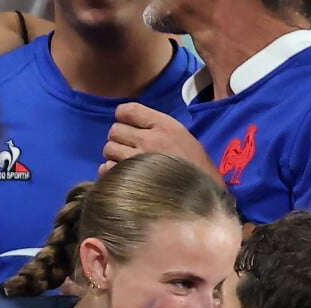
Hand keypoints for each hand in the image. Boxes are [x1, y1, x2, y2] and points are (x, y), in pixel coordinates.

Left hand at [100, 103, 222, 184]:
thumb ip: (158, 129)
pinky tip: (122, 175)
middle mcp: (148, 140)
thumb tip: (133, 128)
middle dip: (119, 138)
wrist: (202, 195)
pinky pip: (108, 169)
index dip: (123, 116)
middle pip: (115, 130)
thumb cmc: (196, 167)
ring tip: (126, 162)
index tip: (128, 126)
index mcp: (163, 125)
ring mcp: (137, 160)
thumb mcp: (183, 137)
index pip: (128, 110)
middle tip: (128, 148)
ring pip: (109, 149)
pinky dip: (111, 171)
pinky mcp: (130, 179)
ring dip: (114, 155)